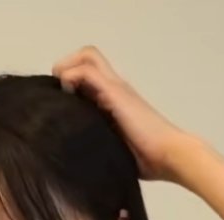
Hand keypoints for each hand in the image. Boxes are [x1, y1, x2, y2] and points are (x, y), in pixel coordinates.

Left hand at [52, 46, 192, 182]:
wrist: (168, 155)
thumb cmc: (143, 159)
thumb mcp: (110, 147)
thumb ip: (94, 140)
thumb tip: (69, 157)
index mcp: (113, 99)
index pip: (88, 73)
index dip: (69, 81)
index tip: (57, 104)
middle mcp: (114, 87)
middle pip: (87, 56)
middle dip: (65, 66)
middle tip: (56, 93)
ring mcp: (116, 87)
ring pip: (87, 56)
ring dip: (66, 68)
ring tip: (60, 94)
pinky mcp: (114, 92)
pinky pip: (86, 71)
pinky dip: (70, 77)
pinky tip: (67, 97)